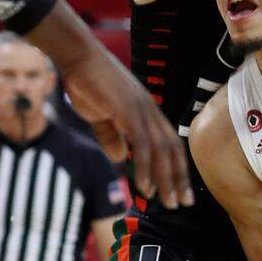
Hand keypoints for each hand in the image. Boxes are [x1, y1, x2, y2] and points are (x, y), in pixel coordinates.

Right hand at [62, 44, 192, 209]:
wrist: (79, 57)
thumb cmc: (88, 83)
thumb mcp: (101, 116)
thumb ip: (111, 136)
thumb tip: (118, 157)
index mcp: (148, 114)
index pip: (170, 145)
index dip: (177, 168)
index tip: (180, 190)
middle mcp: (152, 114)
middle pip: (172, 151)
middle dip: (178, 179)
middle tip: (182, 203)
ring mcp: (142, 112)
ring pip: (160, 152)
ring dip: (165, 179)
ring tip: (167, 201)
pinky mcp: (129, 112)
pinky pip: (141, 145)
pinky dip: (145, 167)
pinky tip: (145, 185)